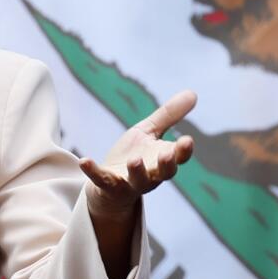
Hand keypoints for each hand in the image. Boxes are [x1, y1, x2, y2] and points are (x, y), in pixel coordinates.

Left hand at [80, 90, 196, 217]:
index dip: (184, 151)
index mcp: (162, 160)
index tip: (187, 140)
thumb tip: (193, 93)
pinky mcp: (108, 185)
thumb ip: (169, 115)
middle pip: (163, 173)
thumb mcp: (149, 132)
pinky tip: (84, 161)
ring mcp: (130, 182)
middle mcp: (151, 175)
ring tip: (135, 160)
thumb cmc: (135, 155)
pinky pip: (101, 180)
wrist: (109, 184)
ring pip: (137, 181)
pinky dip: (93, 171)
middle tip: (167, 154)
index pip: (178, 157)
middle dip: (166, 164)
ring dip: (137, 171)